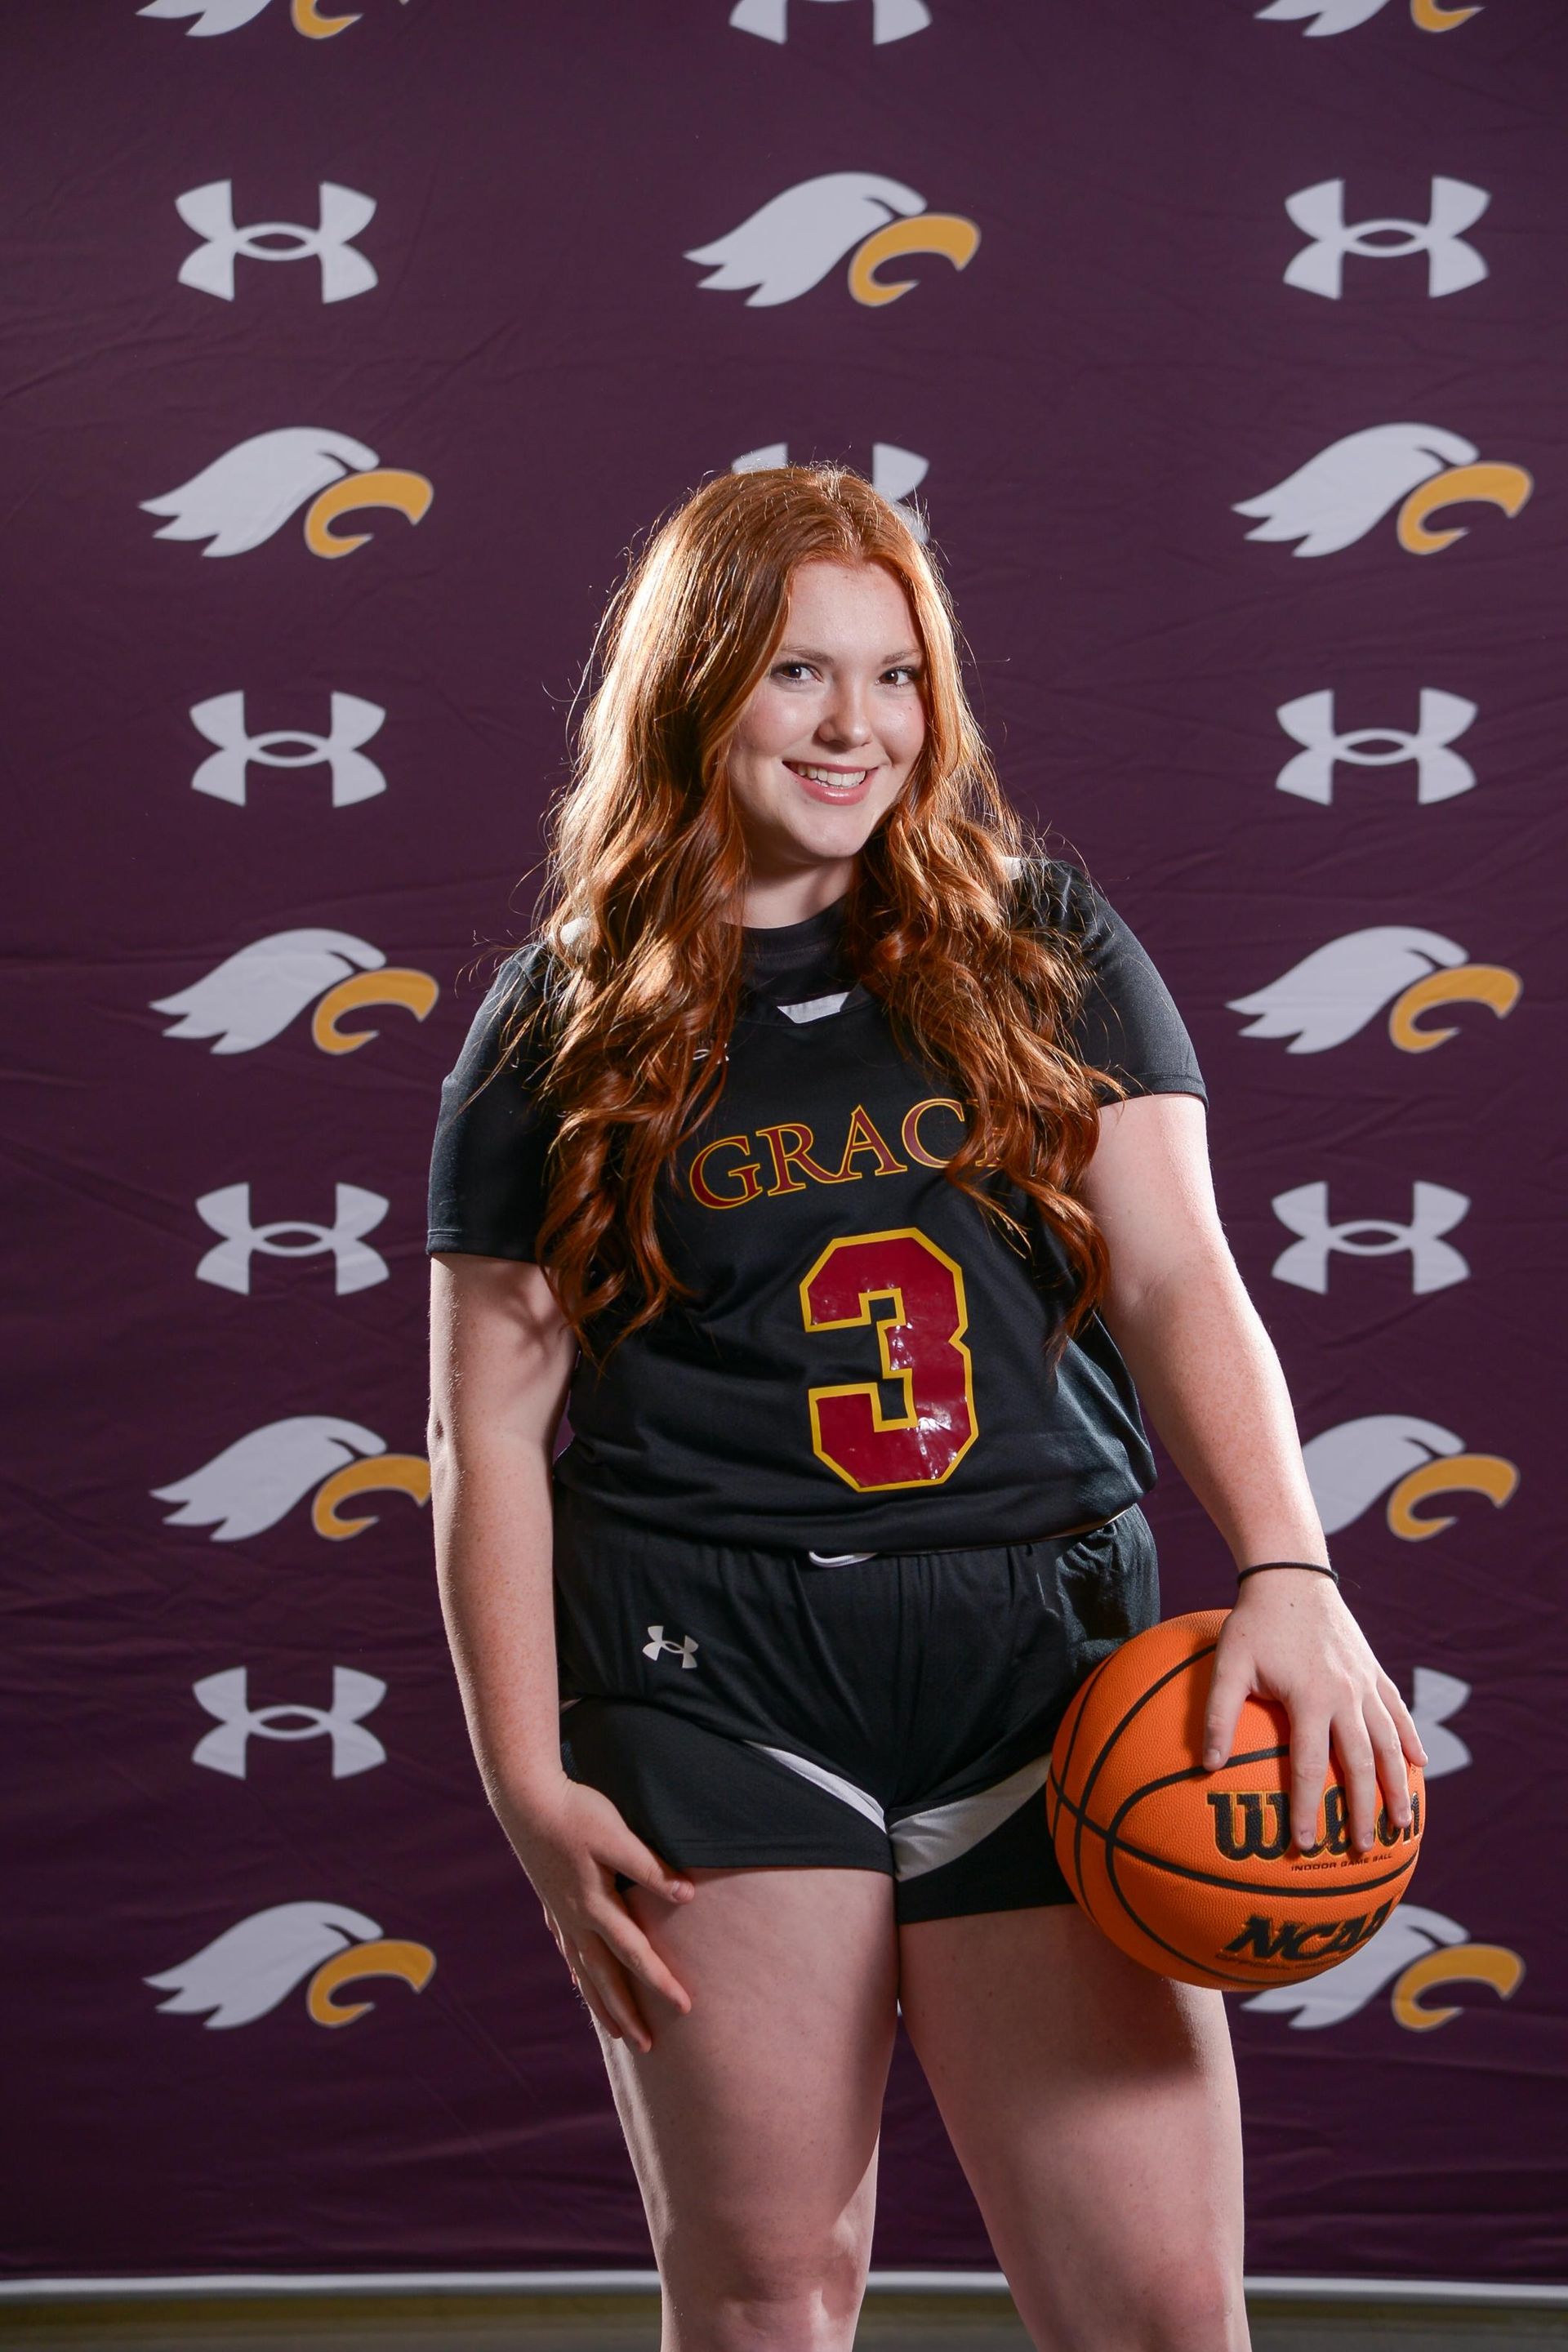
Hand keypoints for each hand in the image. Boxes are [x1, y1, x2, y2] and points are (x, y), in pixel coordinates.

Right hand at [497, 1774, 694, 2052]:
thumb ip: (650, 1868)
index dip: (660, 1982)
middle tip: (647, 2048)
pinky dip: (578, 1969)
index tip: (685, 2008)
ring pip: (584, 1970)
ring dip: (601, 2002)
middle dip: (626, 2015)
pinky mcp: (551, 1900)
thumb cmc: (575, 1813)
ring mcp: (560, 1912)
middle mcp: (576, 1919)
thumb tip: (687, 1895)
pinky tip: (579, 1977)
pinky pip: (568, 1948)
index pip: (635, 1954)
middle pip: (605, 1978)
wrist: (524, 1798)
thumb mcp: (617, 1836)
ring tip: (614, 2032)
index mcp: (596, 1906)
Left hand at [1202, 1571, 1428, 1854]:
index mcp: (1311, 1698)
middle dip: (1363, 1810)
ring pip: (1389, 1744)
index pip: (1308, 1766)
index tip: (1305, 1844)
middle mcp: (1346, 1695)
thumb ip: (1218, 1714)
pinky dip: (1409, 1739)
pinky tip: (1419, 1765)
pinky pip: (1398, 1711)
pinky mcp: (1374, 1670)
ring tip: (1401, 1823)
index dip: (1306, 1808)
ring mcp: (1365, 1683)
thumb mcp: (1228, 1664)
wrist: (1291, 1574)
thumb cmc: (1254, 1622)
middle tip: (1364, 1849)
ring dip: (1398, 1786)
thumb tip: (1205, 1766)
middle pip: (1360, 1764)